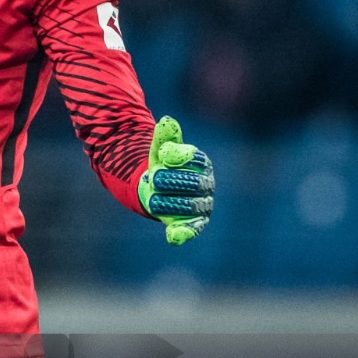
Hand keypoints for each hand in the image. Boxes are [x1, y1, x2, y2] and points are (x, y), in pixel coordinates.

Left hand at [138, 116, 213, 245]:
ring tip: (152, 197)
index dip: (174, 157)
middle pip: (190, 183)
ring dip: (165, 201)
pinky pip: (192, 228)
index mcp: (201, 163)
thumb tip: (167, 122)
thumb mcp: (159, 149)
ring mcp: (201, 204)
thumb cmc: (161, 166)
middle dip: (167, 180)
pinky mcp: (193, 222)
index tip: (160, 156)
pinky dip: (183, 232)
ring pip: (187, 205)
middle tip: (152, 177)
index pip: (193, 159)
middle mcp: (206, 184)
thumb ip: (164, 137)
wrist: (155, 189)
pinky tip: (173, 235)